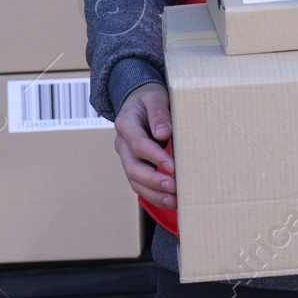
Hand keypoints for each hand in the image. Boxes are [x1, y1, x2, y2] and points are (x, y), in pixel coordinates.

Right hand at [114, 82, 176, 208]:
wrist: (138, 101)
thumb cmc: (149, 97)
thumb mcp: (155, 96)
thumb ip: (159, 112)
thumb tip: (163, 133)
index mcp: (126, 124)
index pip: (138, 144)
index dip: (155, 157)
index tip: (173, 166)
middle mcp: (123, 144)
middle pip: (133, 168)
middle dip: (153, 181)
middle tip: (173, 187)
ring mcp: (127, 157)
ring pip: (135, 181)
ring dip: (154, 194)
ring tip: (174, 201)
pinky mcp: (135, 166)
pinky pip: (141, 185)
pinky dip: (154, 195)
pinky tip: (170, 201)